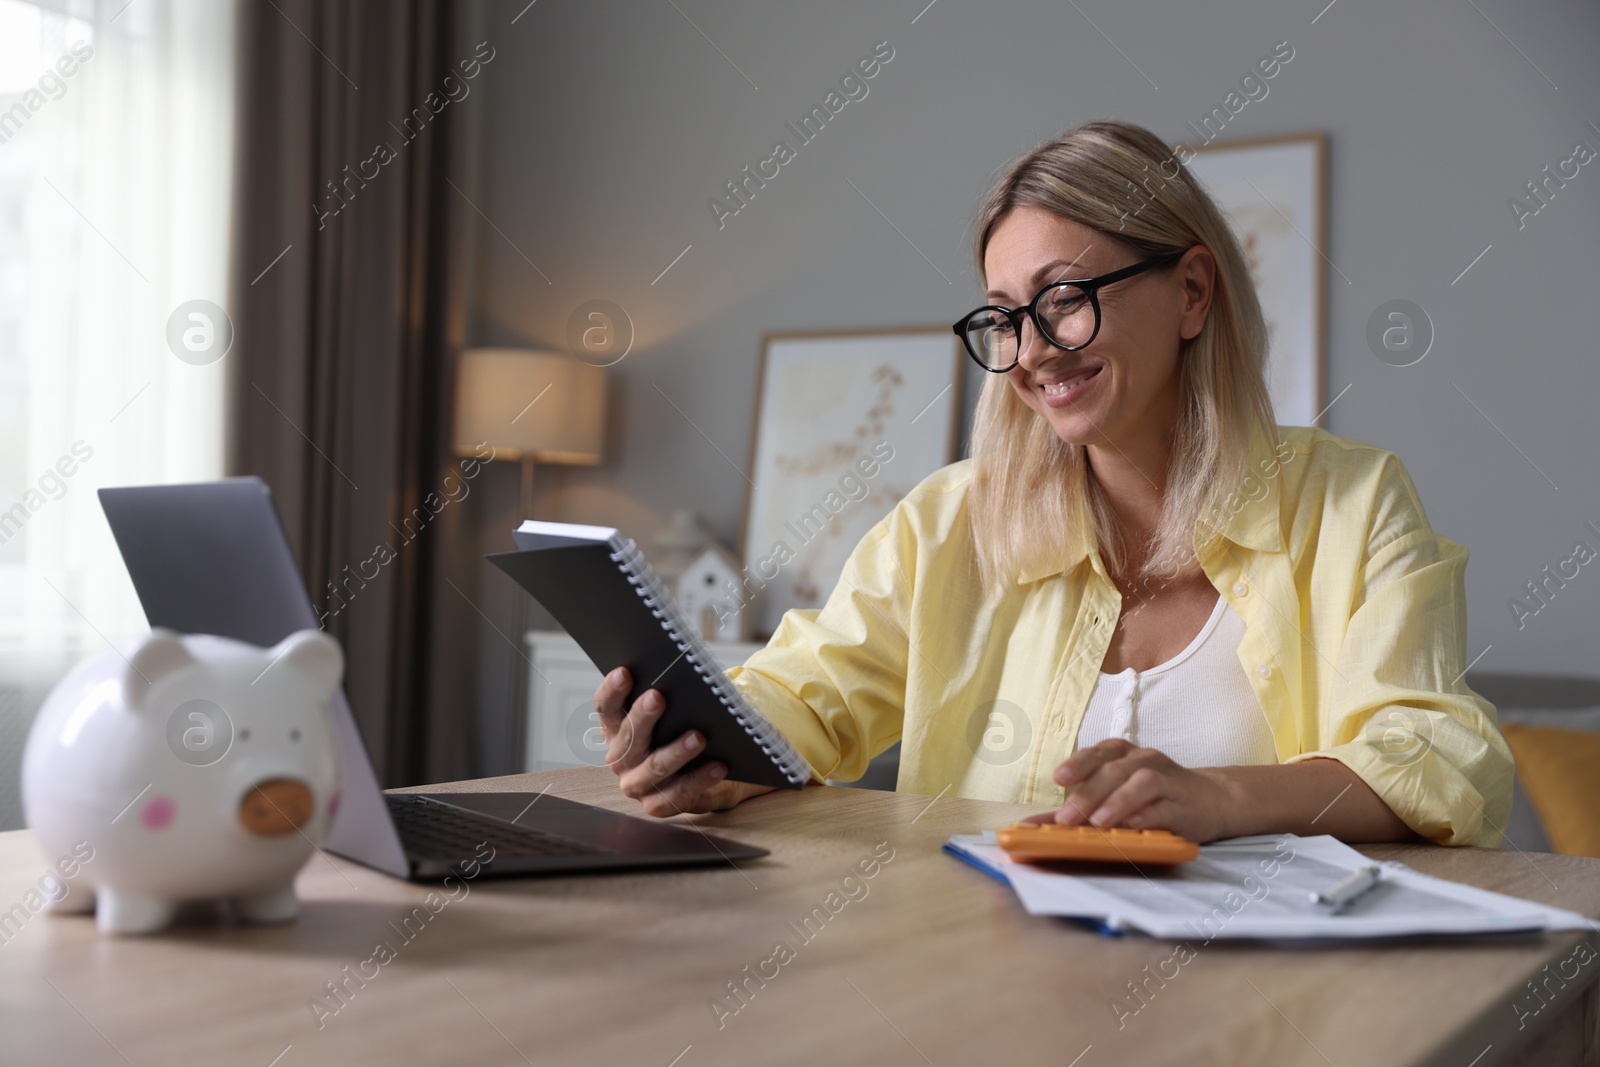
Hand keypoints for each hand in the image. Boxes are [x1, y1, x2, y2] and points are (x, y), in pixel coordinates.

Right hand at [593, 667, 775, 817]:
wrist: (705, 774)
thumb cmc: (683, 733)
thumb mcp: (672, 714)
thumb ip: (668, 698)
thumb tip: (682, 679)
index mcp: (616, 730)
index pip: (606, 708)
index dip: (612, 691)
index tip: (624, 672)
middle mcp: (621, 758)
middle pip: (629, 737)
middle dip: (643, 717)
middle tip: (657, 697)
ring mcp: (637, 784)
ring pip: (655, 766)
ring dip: (677, 751)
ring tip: (698, 737)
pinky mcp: (657, 806)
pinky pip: (678, 793)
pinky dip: (700, 779)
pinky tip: (718, 765)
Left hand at [1025, 738, 1237, 842]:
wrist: (1212, 799)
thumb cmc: (1155, 796)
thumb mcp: (1114, 795)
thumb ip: (1077, 807)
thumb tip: (1033, 824)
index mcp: (1124, 755)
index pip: (1099, 753)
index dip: (1078, 764)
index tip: (1059, 778)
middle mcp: (1144, 761)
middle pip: (1114, 770)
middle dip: (1088, 794)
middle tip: (1067, 819)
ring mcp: (1167, 780)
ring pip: (1141, 782)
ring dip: (1117, 801)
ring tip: (1098, 822)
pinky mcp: (1185, 805)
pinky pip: (1166, 806)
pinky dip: (1149, 814)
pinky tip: (1134, 824)